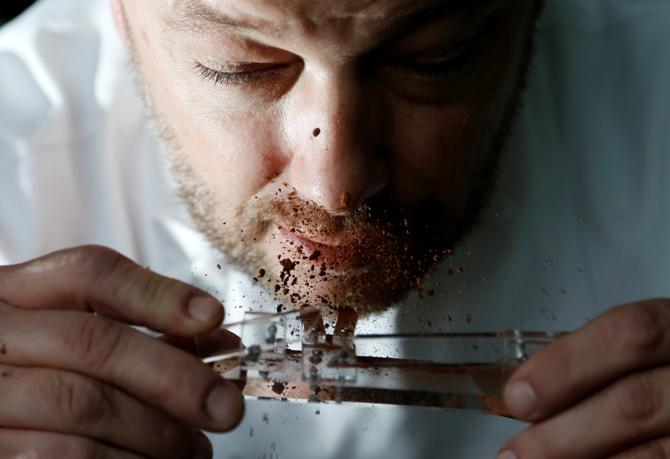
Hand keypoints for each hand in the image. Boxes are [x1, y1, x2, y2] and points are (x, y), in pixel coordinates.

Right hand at [0, 246, 242, 458]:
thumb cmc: (37, 374)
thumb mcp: (73, 339)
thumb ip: (143, 335)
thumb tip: (220, 342)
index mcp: (17, 296)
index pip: (89, 273)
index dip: (158, 295)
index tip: (212, 317)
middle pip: (94, 342)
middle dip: (173, 377)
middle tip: (224, 408)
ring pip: (82, 405)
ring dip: (155, 432)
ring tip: (192, 448)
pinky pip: (63, 457)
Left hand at [498, 299, 669, 458]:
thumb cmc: (664, 367)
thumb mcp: (647, 348)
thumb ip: (599, 362)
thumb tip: (526, 394)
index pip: (629, 334)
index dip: (568, 365)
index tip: (519, 396)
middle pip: (635, 401)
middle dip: (565, 432)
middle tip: (517, 452)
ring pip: (654, 453)